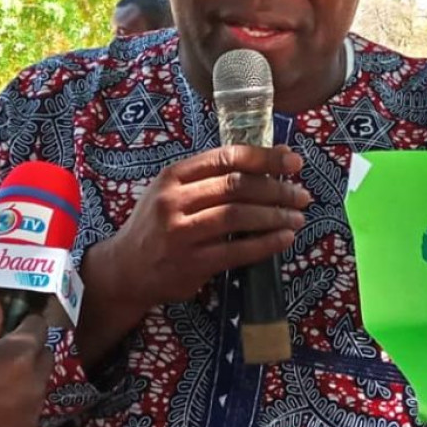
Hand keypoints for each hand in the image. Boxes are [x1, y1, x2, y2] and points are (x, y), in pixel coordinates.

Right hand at [0, 301, 51, 426]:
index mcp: (18, 356)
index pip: (38, 328)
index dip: (24, 325)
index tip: (12, 328)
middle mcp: (32, 386)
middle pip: (43, 359)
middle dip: (27, 355)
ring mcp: (28, 419)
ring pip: (35, 392)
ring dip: (20, 387)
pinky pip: (24, 422)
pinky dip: (11, 418)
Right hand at [87, 145, 309, 311]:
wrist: (124, 269)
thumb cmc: (156, 225)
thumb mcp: (171, 191)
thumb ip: (209, 177)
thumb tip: (266, 162)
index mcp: (173, 176)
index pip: (226, 157)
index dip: (264, 157)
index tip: (293, 161)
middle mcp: (174, 201)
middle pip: (236, 186)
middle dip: (276, 189)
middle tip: (302, 194)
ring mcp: (180, 233)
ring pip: (238, 217)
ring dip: (275, 216)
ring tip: (297, 217)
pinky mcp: (190, 264)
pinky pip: (237, 251)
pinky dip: (266, 244)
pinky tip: (284, 239)